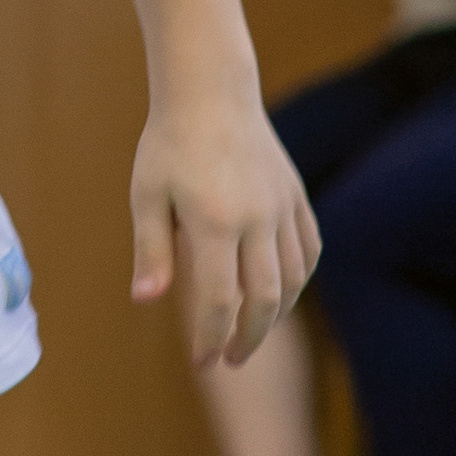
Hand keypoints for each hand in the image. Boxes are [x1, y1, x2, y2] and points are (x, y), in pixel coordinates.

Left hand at [130, 87, 319, 370]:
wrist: (211, 93)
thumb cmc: (168, 145)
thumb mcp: (147, 195)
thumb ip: (152, 251)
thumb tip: (146, 302)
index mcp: (215, 222)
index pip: (219, 300)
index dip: (212, 338)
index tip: (203, 362)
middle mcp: (257, 218)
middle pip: (265, 299)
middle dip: (249, 338)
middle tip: (230, 359)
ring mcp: (282, 207)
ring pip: (293, 279)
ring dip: (275, 314)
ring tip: (251, 331)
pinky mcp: (296, 197)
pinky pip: (308, 251)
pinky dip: (298, 280)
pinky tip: (280, 293)